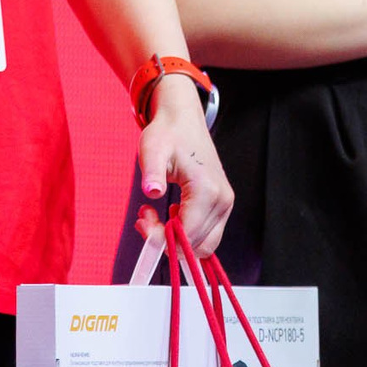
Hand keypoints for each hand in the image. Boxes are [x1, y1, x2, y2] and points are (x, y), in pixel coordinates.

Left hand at [136, 77, 232, 259]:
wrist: (183, 120)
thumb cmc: (168, 134)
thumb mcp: (153, 151)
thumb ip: (152, 173)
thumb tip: (152, 192)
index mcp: (207, 190)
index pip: (187, 236)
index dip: (160, 239)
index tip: (142, 222)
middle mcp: (223, 200)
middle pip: (196, 245)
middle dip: (166, 241)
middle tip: (145, 218)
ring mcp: (225, 204)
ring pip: (202, 244)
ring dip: (175, 239)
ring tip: (154, 215)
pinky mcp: (222, 205)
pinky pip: (205, 233)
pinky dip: (184, 232)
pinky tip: (169, 213)